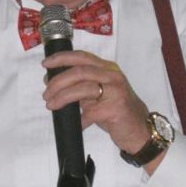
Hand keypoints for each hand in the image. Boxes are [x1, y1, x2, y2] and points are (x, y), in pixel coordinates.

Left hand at [43, 50, 164, 169]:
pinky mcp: (115, 109)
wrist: (139, 129)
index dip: (62, 58)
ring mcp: (115, 92)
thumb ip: (80, 86)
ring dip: (63, 97)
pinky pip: (90, 112)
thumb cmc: (116, 111)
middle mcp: (112, 76)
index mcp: (107, 69)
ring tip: (52, 105)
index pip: (82, 57)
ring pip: (83, 89)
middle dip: (58, 82)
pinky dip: (79, 120)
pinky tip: (77, 124)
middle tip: (46, 93)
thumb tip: (53, 82)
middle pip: (79, 72)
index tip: (46, 64)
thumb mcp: (99, 94)